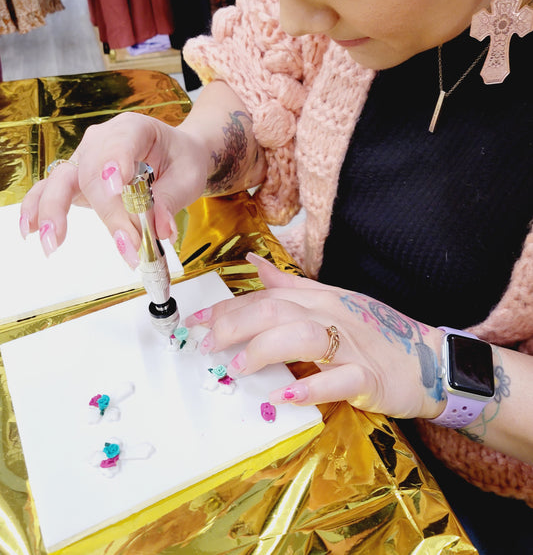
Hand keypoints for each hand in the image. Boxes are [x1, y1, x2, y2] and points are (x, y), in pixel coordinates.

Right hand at [19, 112, 209, 261]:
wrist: (174, 156)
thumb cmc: (180, 161)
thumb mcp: (187, 177)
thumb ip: (171, 201)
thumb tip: (160, 230)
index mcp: (134, 129)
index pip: (120, 143)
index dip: (115, 165)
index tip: (117, 188)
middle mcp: (102, 140)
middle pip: (92, 172)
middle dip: (107, 211)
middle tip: (126, 244)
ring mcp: (84, 159)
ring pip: (62, 180)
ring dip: (54, 210)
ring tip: (53, 240)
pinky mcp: (76, 181)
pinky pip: (50, 191)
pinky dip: (37, 208)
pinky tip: (30, 229)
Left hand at [185, 253, 444, 418]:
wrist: (429, 358)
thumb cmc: (376, 331)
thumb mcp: (333, 301)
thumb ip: (291, 285)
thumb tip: (255, 264)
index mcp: (320, 298)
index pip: (266, 296)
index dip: (228, 308)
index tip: (194, 322)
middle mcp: (331, 315)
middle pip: (278, 311)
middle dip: (236, 325)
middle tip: (207, 345)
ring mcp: (351, 345)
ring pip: (303, 337)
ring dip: (265, 350)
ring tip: (236, 368)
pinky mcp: (369, 376)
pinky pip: (339, 379)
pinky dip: (312, 387)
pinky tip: (286, 397)